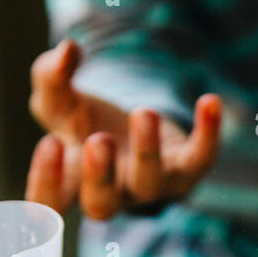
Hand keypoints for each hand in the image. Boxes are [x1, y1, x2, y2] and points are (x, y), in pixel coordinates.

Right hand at [25, 39, 222, 218]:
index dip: (48, 183)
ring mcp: (151, 186)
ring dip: (147, 150)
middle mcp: (112, 194)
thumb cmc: (87, 124)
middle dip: (99, 177)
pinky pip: (201, 159)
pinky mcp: (187, 170)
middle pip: (101, 206)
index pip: (52, 201)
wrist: (136, 131)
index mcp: (73, 183)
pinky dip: (208, 133)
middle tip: (97, 141)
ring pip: (150, 184)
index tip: (51, 143)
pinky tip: (209, 101)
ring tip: (143, 112)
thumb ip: (52, 78)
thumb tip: (67, 50)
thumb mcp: (62, 100)